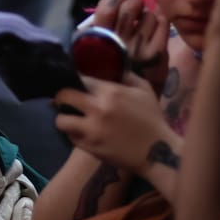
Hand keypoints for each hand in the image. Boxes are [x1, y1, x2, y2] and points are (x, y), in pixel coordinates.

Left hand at [55, 72, 170, 172]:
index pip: (80, 79)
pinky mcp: (89, 147)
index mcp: (111, 92)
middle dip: (62, 97)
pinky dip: (73, 134)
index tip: (74, 83)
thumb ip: (126, 75)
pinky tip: (80, 132)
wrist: (158, 153)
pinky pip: (70, 137)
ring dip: (64, 118)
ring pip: (61, 120)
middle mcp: (97, 109)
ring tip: (70, 118)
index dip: (75, 80)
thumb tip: (112, 66)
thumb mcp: (144, 90)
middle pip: (64, 96)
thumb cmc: (152, 119)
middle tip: (65, 100)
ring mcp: (91, 130)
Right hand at [91, 0, 169, 93]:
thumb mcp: (88, 59)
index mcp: (98, 41)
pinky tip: (156, 28)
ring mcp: (140, 46)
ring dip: (146, 14)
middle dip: (132, 2)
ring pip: (148, 14)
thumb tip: (104, 10)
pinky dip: (160, 21)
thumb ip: (92, 36)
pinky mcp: (158, 53)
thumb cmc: (106, 82)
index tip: (117, 1)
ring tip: (144, 23)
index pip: (106, 7)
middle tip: (134, 8)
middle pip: (129, 6)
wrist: (127, 110)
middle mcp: (119, 40)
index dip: (114, 0)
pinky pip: (163, 23)